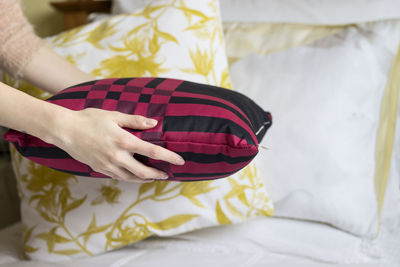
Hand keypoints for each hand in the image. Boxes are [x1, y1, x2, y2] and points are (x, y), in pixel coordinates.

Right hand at [52, 108, 184, 182]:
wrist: (65, 130)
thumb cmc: (89, 119)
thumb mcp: (114, 115)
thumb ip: (135, 120)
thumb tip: (154, 123)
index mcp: (124, 141)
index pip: (152, 152)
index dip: (169, 158)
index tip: (180, 162)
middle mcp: (118, 157)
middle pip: (144, 172)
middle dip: (158, 175)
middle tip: (167, 174)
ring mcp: (108, 165)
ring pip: (131, 178)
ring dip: (145, 179)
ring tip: (154, 177)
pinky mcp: (100, 169)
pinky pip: (120, 177)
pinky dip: (131, 178)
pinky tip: (135, 175)